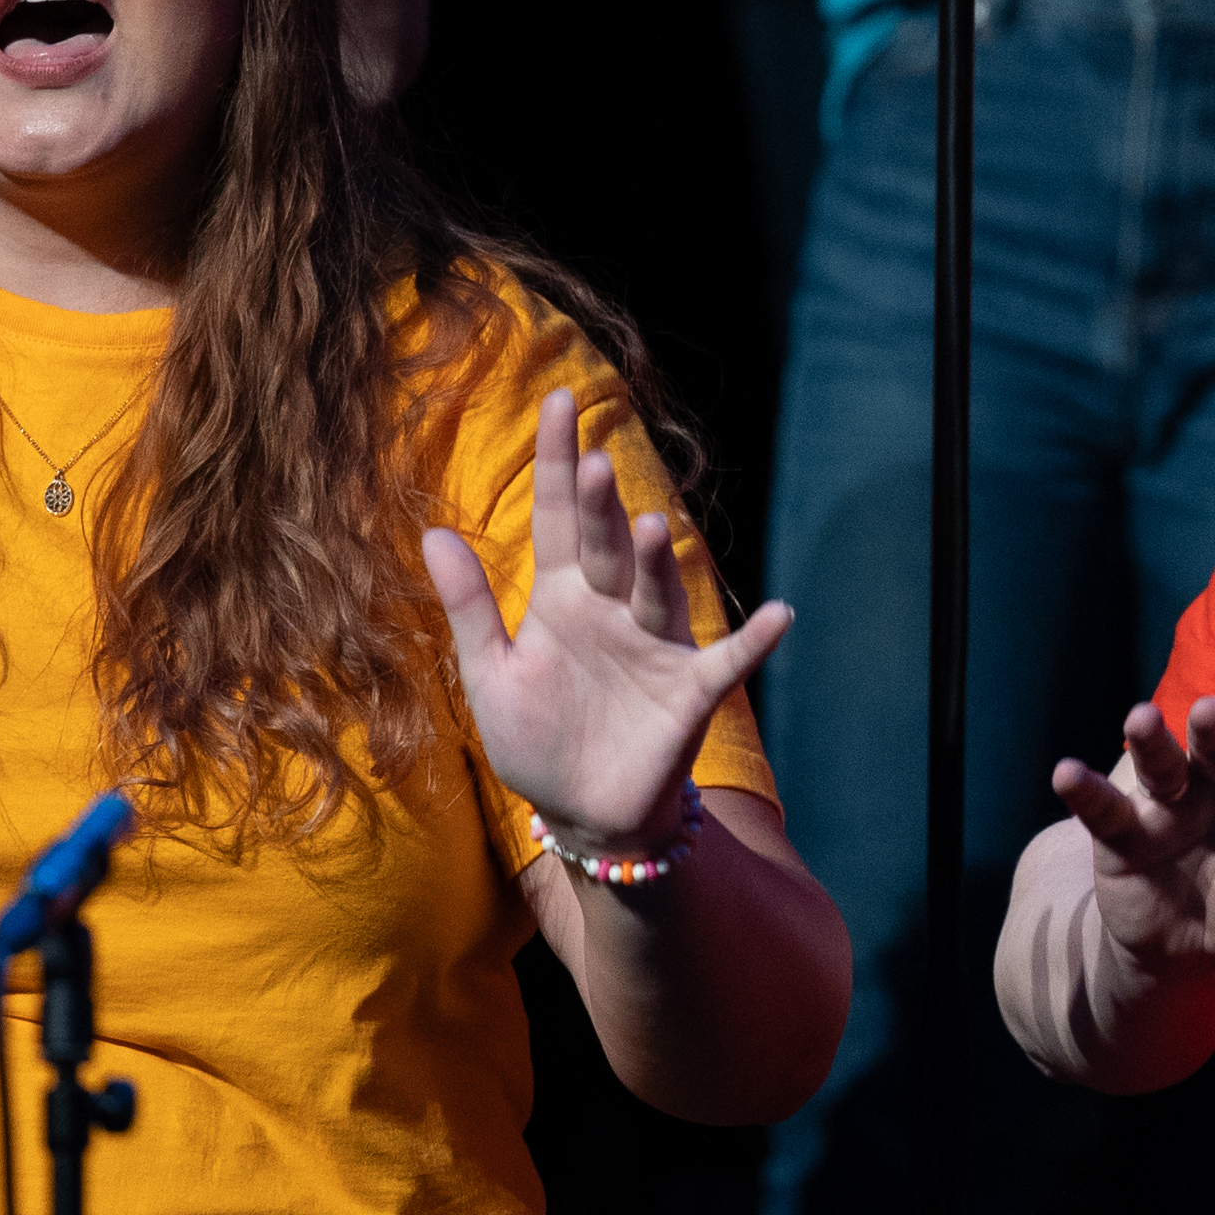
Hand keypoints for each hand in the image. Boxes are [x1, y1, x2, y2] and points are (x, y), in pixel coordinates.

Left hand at [422, 392, 795, 859]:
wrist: (582, 812)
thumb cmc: (536, 738)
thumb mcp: (491, 674)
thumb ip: (471, 606)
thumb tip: (433, 532)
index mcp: (562, 599)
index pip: (557, 517)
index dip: (557, 461)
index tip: (559, 401)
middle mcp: (614, 610)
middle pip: (606, 548)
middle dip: (599, 509)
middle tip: (591, 464)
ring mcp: (656, 648)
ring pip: (658, 593)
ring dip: (659, 563)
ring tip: (652, 527)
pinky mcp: (690, 693)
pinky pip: (728, 662)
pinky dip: (755, 641)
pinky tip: (780, 615)